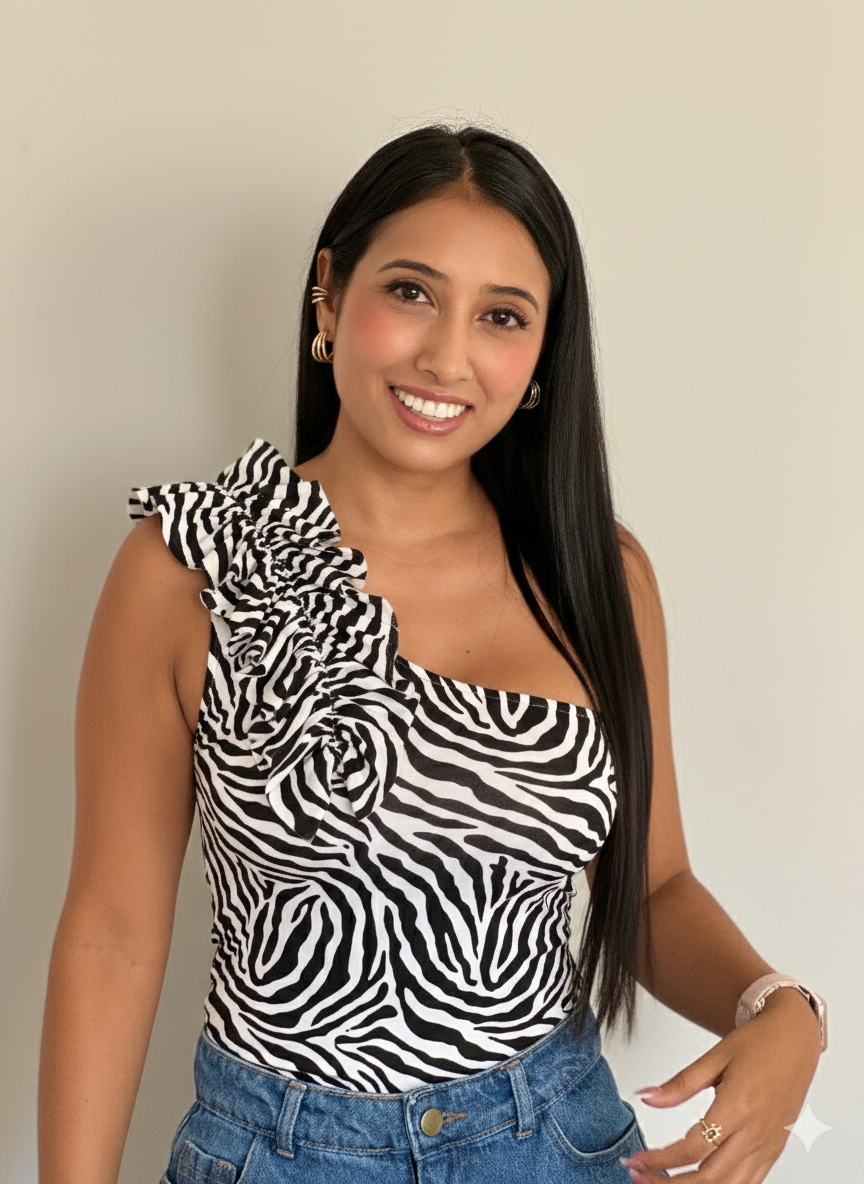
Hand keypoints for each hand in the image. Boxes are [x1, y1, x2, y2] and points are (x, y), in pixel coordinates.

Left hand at [619, 988, 822, 1182]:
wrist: (796, 1040)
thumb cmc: (758, 1043)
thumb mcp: (714, 1057)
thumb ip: (679, 1084)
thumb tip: (646, 1097)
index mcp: (737, 1107)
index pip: (693, 1148)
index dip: (660, 1160)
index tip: (635, 1159)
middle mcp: (754, 1134)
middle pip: (709, 1178)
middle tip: (639, 1176)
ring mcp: (767, 1146)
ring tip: (662, 1183)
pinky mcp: (774, 1150)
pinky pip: (749, 1183)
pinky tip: (699, 1182)